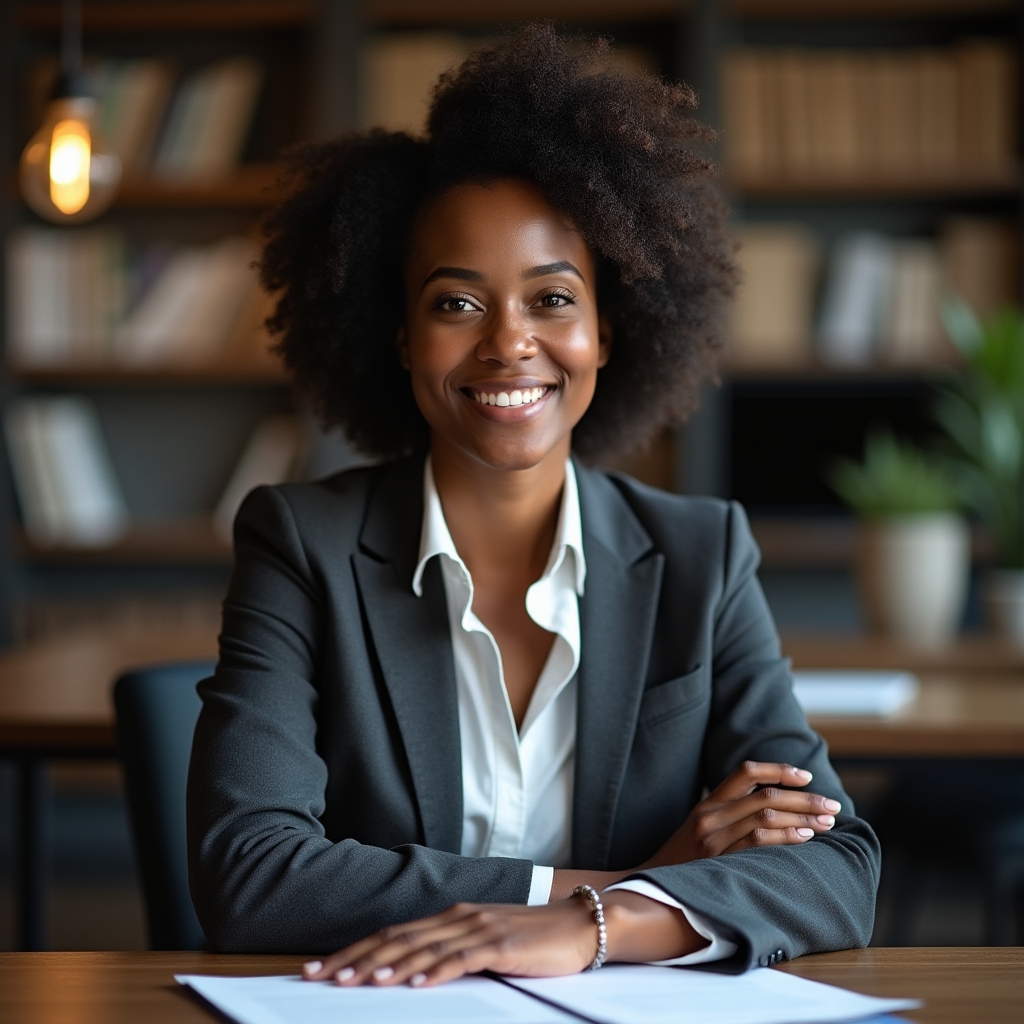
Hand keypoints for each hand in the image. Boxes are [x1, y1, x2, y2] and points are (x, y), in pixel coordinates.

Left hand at [302, 900, 595, 987]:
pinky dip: (437, 970)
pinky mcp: (501, 944)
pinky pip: (463, 958)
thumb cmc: (531, 939)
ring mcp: (479, 928)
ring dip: (389, 965)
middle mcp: (458, 917)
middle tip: (320, 977)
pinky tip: (418, 983)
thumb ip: (450, 950)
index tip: (320, 969)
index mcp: (450, 916)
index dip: (354, 951)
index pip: (392, 934)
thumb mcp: (483, 942)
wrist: (578, 923)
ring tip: (360, 982)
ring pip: (423, 948)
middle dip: (356, 959)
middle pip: (397, 939)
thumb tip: (410, 972)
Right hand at [641, 761, 839, 867]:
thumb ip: (728, 815)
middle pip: (765, 794)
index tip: (806, 775)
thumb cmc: (682, 860)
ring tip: (827, 822)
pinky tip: (806, 838)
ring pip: (766, 815)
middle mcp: (711, 814)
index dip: (779, 770)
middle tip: (831, 804)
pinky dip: (786, 837)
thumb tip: (774, 810)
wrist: (650, 885)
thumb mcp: (699, 828)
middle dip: (804, 798)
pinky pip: (758, 842)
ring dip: (802, 817)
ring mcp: (714, 837)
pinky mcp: (718, 860)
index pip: (746, 772)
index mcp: (708, 803)